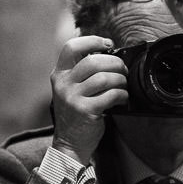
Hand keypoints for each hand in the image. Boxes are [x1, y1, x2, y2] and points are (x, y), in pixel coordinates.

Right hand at [49, 35, 126, 162]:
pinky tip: (122, 99)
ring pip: (104, 78)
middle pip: (93, 61)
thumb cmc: (76, 114)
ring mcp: (72, 98)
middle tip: (122, 70)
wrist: (69, 143)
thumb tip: (110, 56)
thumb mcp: (70, 90)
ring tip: (123, 86)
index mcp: (59, 75)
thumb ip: (82, 74)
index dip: (92, 40)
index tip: (108, 44)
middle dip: (114, 62)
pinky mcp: (85, 110)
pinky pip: (111, 95)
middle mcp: (63, 84)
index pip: (71, 47)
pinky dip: (122, 95)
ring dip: (120, 80)